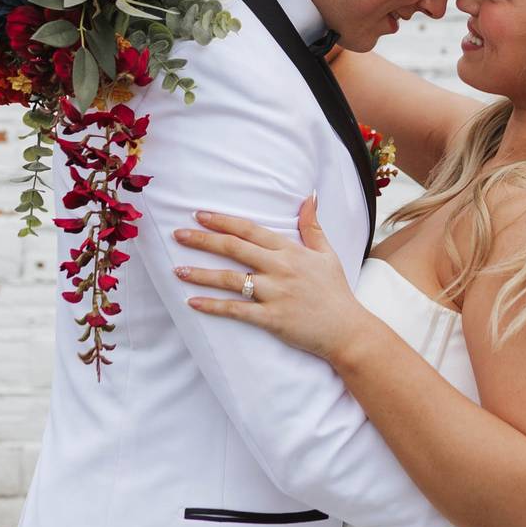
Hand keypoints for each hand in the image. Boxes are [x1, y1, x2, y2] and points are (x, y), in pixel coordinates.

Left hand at [173, 197, 370, 362]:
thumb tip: (309, 196)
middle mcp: (280, 268)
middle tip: (178, 235)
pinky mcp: (271, 318)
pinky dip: (213, 306)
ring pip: (230, 279)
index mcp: (290, 251)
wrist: (347, 330)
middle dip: (203, 240)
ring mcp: (275, 293)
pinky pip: (236, 310)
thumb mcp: (326, 253)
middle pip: (234, 248)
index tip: (199, 215)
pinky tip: (192, 302)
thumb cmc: (335, 291)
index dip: (223, 221)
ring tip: (177, 270)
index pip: (250, 230)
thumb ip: (312, 225)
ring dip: (200, 274)